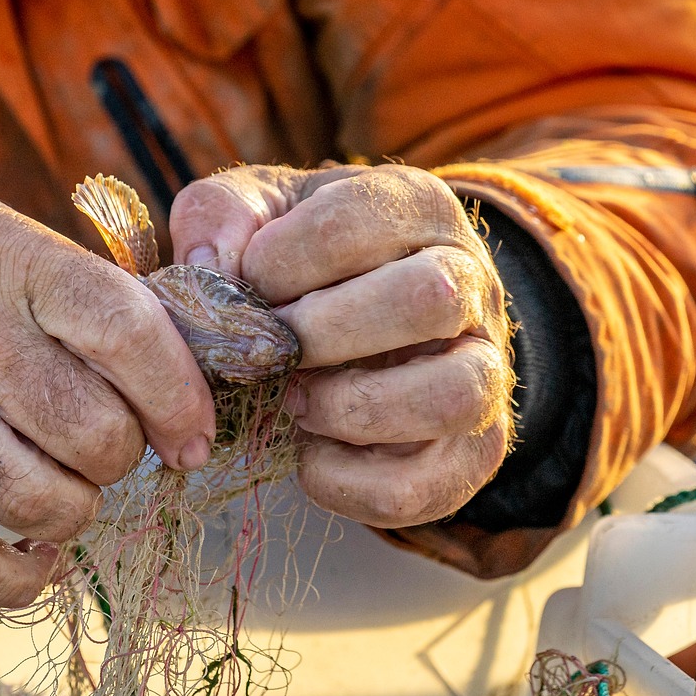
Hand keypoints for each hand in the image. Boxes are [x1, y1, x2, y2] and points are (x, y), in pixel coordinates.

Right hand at [0, 186, 214, 606]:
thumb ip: (83, 293)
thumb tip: (184, 369)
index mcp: (6, 262)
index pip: (124, 331)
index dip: (178, 394)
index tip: (191, 433)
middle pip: (94, 433)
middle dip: (123, 455)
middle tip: (103, 443)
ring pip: (41, 503)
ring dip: (76, 510)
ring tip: (62, 485)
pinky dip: (21, 579)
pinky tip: (35, 555)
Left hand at [170, 163, 512, 527]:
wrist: (377, 324)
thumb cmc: (309, 263)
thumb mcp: (263, 214)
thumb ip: (223, 216)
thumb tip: (211, 267)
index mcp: (418, 210)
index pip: (356, 221)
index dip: (280, 261)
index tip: (244, 288)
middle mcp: (470, 286)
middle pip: (428, 298)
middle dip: (323, 333)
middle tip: (267, 352)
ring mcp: (484, 374)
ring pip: (452, 394)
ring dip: (352, 407)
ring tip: (295, 403)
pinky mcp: (469, 455)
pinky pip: (419, 485)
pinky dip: (347, 481)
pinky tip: (310, 452)